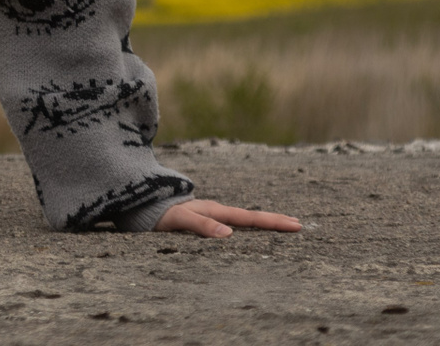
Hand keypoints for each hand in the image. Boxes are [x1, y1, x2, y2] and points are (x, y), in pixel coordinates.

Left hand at [155, 198, 301, 237]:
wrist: (140, 204)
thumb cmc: (158, 214)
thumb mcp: (179, 220)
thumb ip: (201, 225)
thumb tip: (229, 234)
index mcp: (215, 211)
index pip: (250, 218)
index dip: (274, 222)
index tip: (297, 225)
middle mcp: (216, 211)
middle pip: (251, 217)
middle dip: (275, 221)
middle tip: (299, 224)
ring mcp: (210, 214)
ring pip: (243, 219)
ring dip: (263, 222)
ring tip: (282, 225)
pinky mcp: (203, 219)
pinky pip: (231, 222)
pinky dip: (247, 225)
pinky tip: (250, 230)